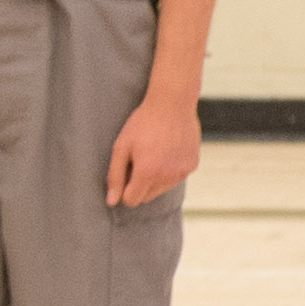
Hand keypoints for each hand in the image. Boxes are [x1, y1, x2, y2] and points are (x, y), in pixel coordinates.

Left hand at [104, 93, 201, 209]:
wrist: (173, 104)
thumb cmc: (143, 123)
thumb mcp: (121, 147)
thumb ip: (115, 177)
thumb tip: (112, 201)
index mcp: (147, 173)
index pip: (132, 200)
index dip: (125, 190)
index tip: (125, 174)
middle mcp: (167, 176)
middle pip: (147, 197)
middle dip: (140, 184)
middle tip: (138, 161)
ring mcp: (182, 171)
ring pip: (162, 189)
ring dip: (155, 178)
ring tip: (154, 154)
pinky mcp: (192, 165)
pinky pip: (176, 178)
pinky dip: (170, 170)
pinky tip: (167, 151)